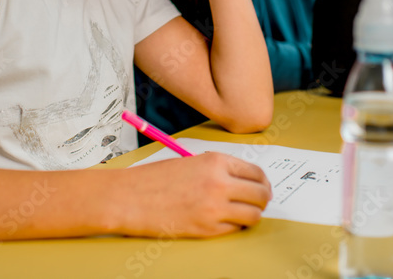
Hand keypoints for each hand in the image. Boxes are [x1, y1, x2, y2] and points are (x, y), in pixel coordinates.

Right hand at [118, 152, 271, 237]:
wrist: (129, 197)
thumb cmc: (155, 178)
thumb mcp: (191, 162)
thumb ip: (218, 168)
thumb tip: (244, 180)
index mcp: (216, 161)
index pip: (256, 172)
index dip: (262, 181)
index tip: (262, 186)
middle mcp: (219, 183)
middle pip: (260, 194)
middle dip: (263, 198)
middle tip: (259, 201)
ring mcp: (214, 209)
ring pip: (253, 215)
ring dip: (252, 214)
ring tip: (244, 213)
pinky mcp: (206, 229)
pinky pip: (235, 229)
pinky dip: (235, 226)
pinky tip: (225, 220)